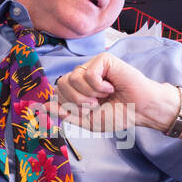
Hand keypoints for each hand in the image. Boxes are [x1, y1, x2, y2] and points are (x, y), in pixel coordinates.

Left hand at [36, 53, 179, 134]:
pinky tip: (111, 87)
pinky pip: (88, 73)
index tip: (86, 113)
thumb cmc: (118, 115)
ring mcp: (92, 66)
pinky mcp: (103, 60)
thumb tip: (42, 106)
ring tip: (105, 96)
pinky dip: (99, 86)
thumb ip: (64, 114)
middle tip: (95, 106)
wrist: (140, 110)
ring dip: (89, 94)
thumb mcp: (87, 121)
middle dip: (77, 102)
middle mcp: (82, 76)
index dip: (68, 106)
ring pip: (73, 78)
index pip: (56, 93)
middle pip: (61, 84)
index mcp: (77, 89)